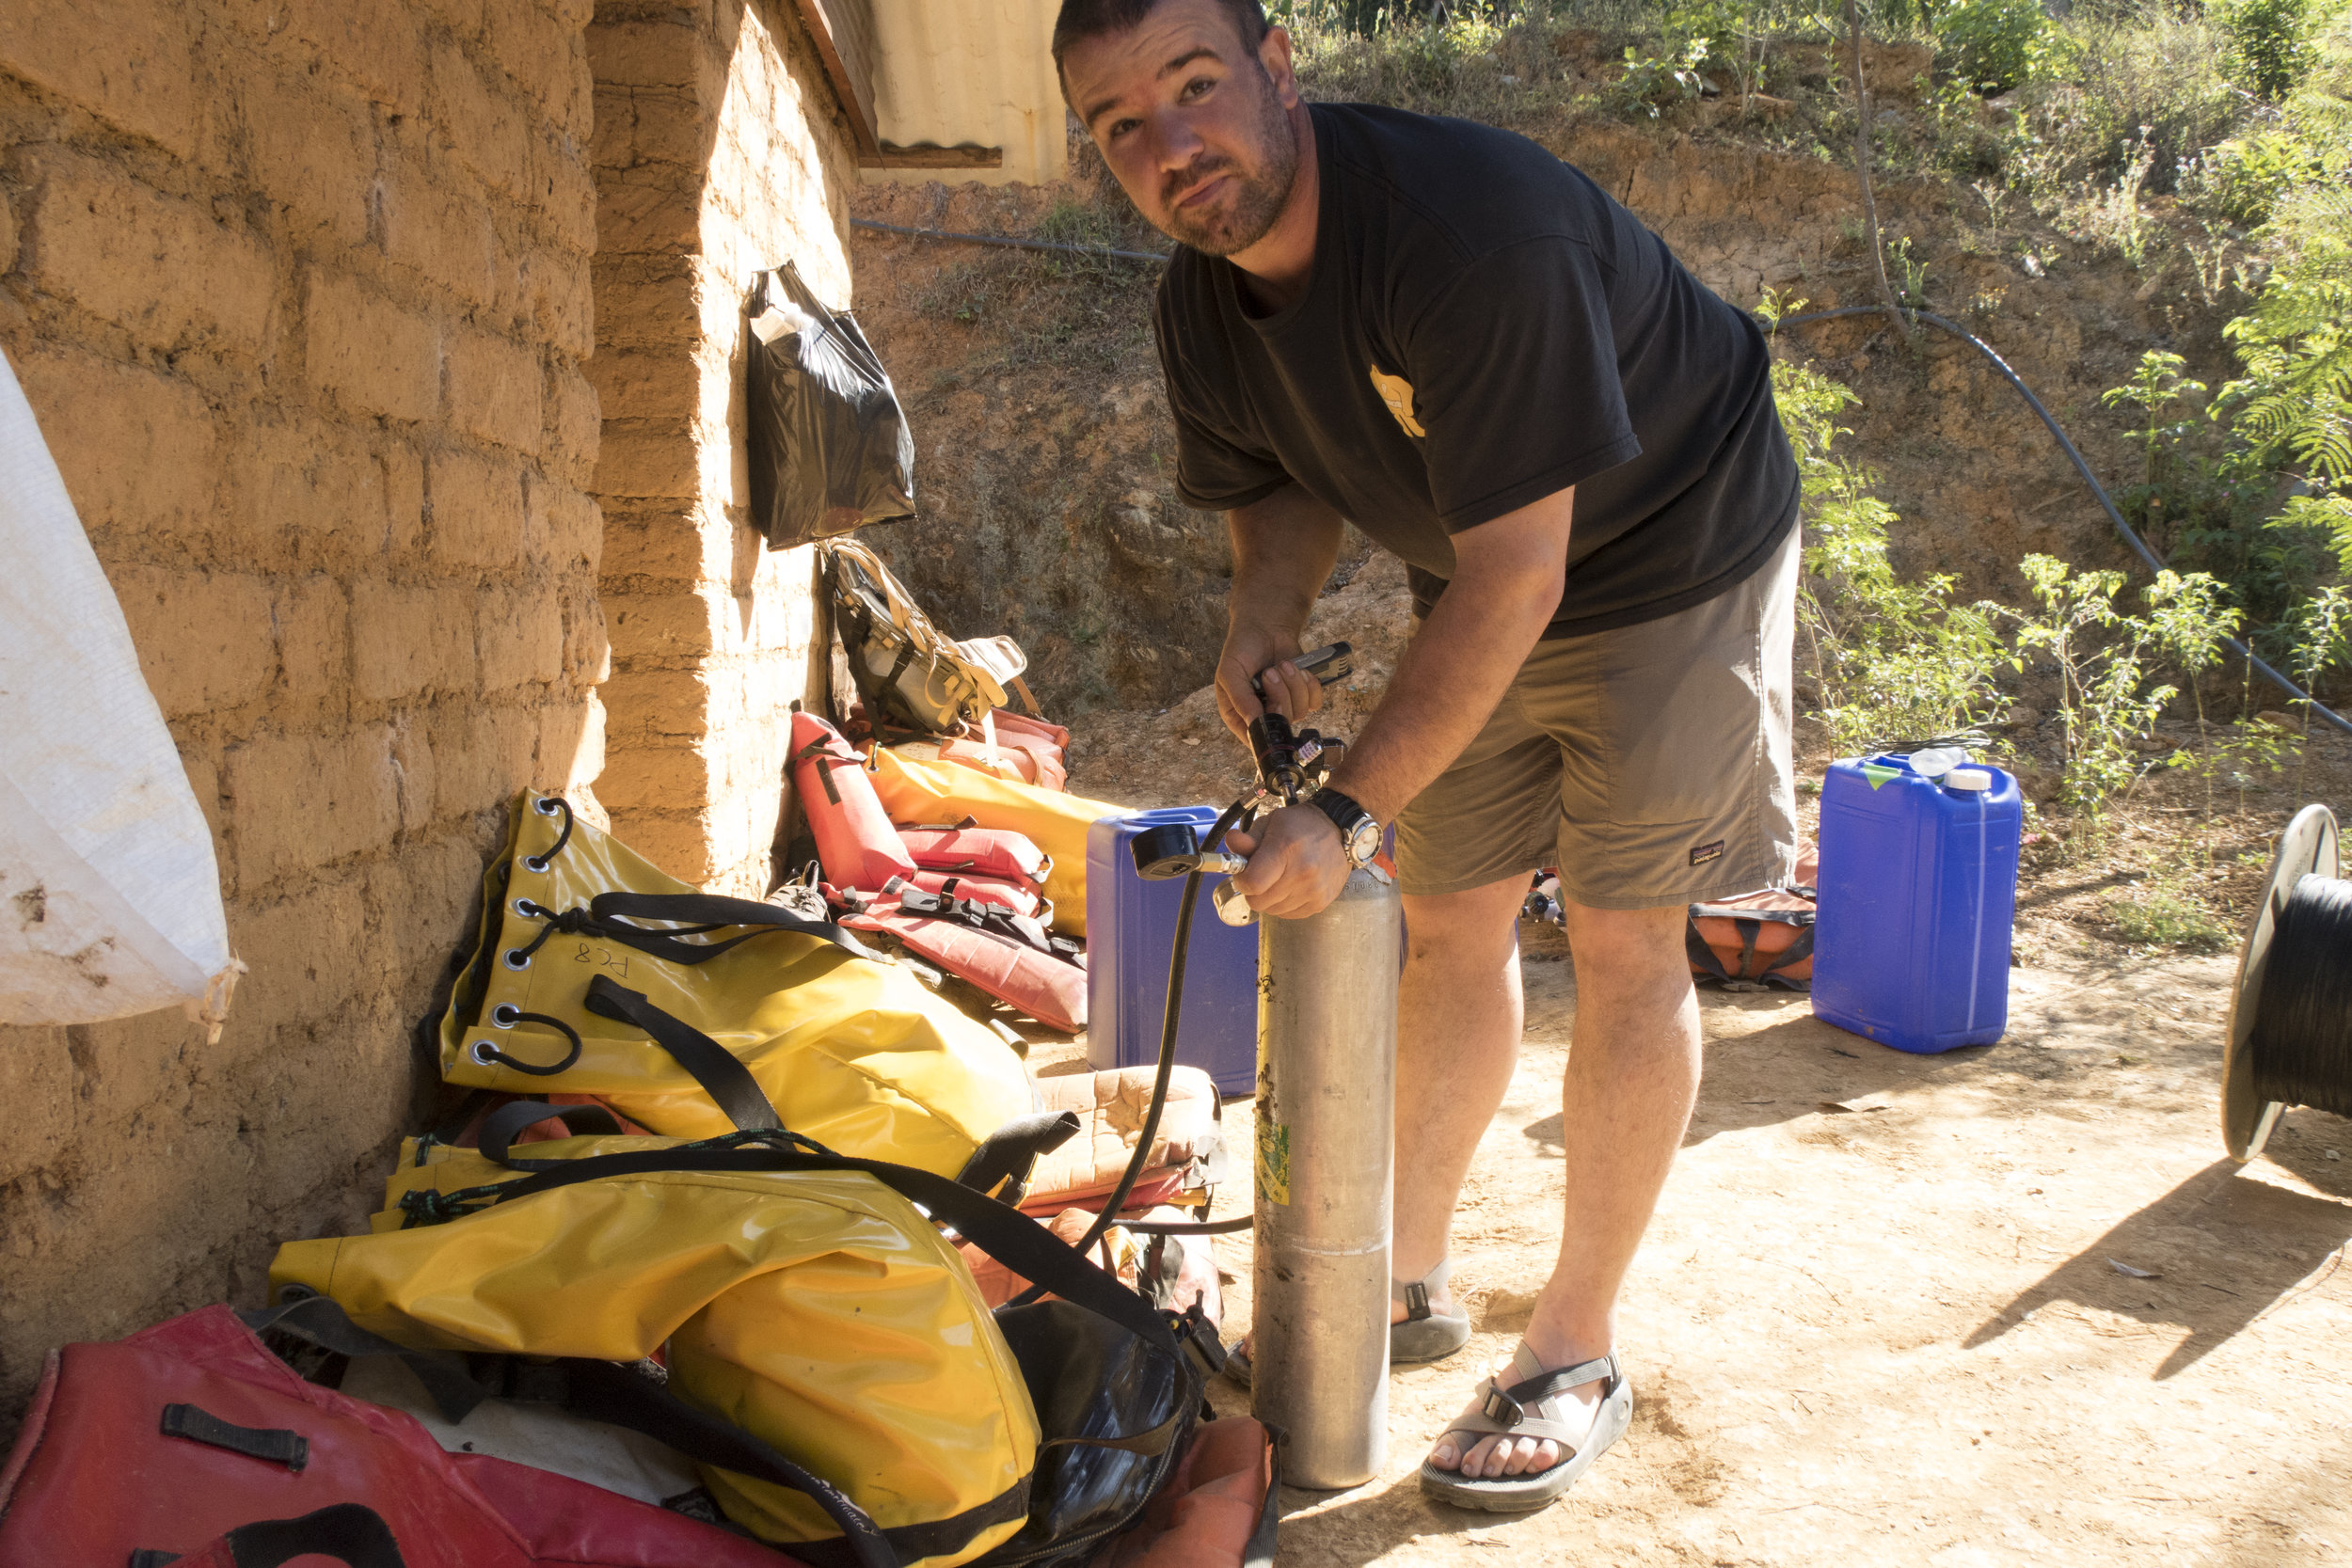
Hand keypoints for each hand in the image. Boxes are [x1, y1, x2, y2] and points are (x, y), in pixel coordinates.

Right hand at [1215, 623, 1324, 742]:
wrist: (1264, 627)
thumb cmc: (1242, 649)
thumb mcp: (1230, 672)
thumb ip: (1240, 699)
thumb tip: (1254, 723)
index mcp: (1239, 715)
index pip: (1254, 739)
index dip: (1266, 731)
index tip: (1271, 709)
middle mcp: (1263, 714)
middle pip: (1282, 724)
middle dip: (1279, 696)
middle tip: (1269, 673)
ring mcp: (1285, 706)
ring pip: (1300, 712)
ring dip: (1293, 684)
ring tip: (1282, 665)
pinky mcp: (1302, 695)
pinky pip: (1314, 702)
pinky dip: (1309, 684)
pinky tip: (1298, 669)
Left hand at [1226, 805, 1349, 919]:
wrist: (1340, 831)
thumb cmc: (1302, 825)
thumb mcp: (1271, 823)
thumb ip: (1248, 838)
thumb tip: (1232, 843)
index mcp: (1286, 849)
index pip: (1252, 883)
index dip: (1242, 880)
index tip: (1245, 872)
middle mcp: (1302, 873)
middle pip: (1259, 902)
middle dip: (1254, 890)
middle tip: (1262, 875)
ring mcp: (1314, 891)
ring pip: (1272, 911)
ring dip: (1270, 898)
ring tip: (1280, 878)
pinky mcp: (1321, 903)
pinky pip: (1288, 914)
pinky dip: (1284, 904)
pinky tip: (1291, 886)